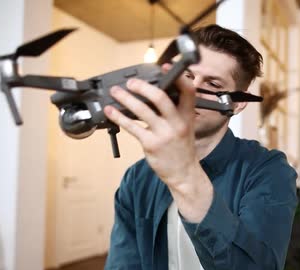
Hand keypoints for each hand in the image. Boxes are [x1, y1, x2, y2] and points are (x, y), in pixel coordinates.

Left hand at [104, 65, 212, 221]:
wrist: (184, 173)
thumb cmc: (182, 148)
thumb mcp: (186, 126)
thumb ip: (176, 110)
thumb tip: (155, 93)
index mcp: (187, 116)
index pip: (188, 91)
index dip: (178, 77)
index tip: (164, 67)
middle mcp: (177, 123)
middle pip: (161, 98)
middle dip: (143, 87)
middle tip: (131, 82)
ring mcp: (164, 134)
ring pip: (142, 111)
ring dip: (126, 99)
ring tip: (116, 92)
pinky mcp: (151, 144)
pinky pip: (132, 127)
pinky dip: (119, 117)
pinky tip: (111, 111)